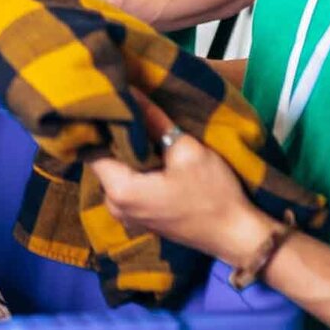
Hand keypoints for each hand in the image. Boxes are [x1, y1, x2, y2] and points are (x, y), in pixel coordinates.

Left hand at [86, 93, 274, 265]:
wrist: (235, 235)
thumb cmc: (213, 194)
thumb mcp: (186, 150)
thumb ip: (155, 122)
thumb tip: (132, 94)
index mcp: (120, 191)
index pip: (94, 148)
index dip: (102, 125)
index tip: (115, 106)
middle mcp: (114, 206)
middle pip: (102, 161)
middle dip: (114, 137)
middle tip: (130, 113)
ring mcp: (125, 215)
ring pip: (114, 173)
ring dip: (126, 153)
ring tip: (141, 131)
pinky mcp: (137, 218)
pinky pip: (125, 186)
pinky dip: (134, 169)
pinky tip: (150, 155)